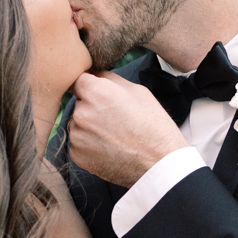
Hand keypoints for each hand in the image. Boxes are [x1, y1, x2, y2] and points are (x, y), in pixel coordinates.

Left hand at [68, 71, 186, 187]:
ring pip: (78, 124)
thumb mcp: (139, 92)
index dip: (91, 86)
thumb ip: (111, 79)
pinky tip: (109, 148)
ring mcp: (78, 136)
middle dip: (92, 107)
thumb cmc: (154, 126)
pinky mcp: (78, 156)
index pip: (79, 80)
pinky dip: (89, 146)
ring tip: (114, 135)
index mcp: (96, 92)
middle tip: (114, 118)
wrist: (159, 163)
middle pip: (79, 103)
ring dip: (90, 127)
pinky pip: (78, 144)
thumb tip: (95, 74)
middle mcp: (82, 113)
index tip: (101, 95)